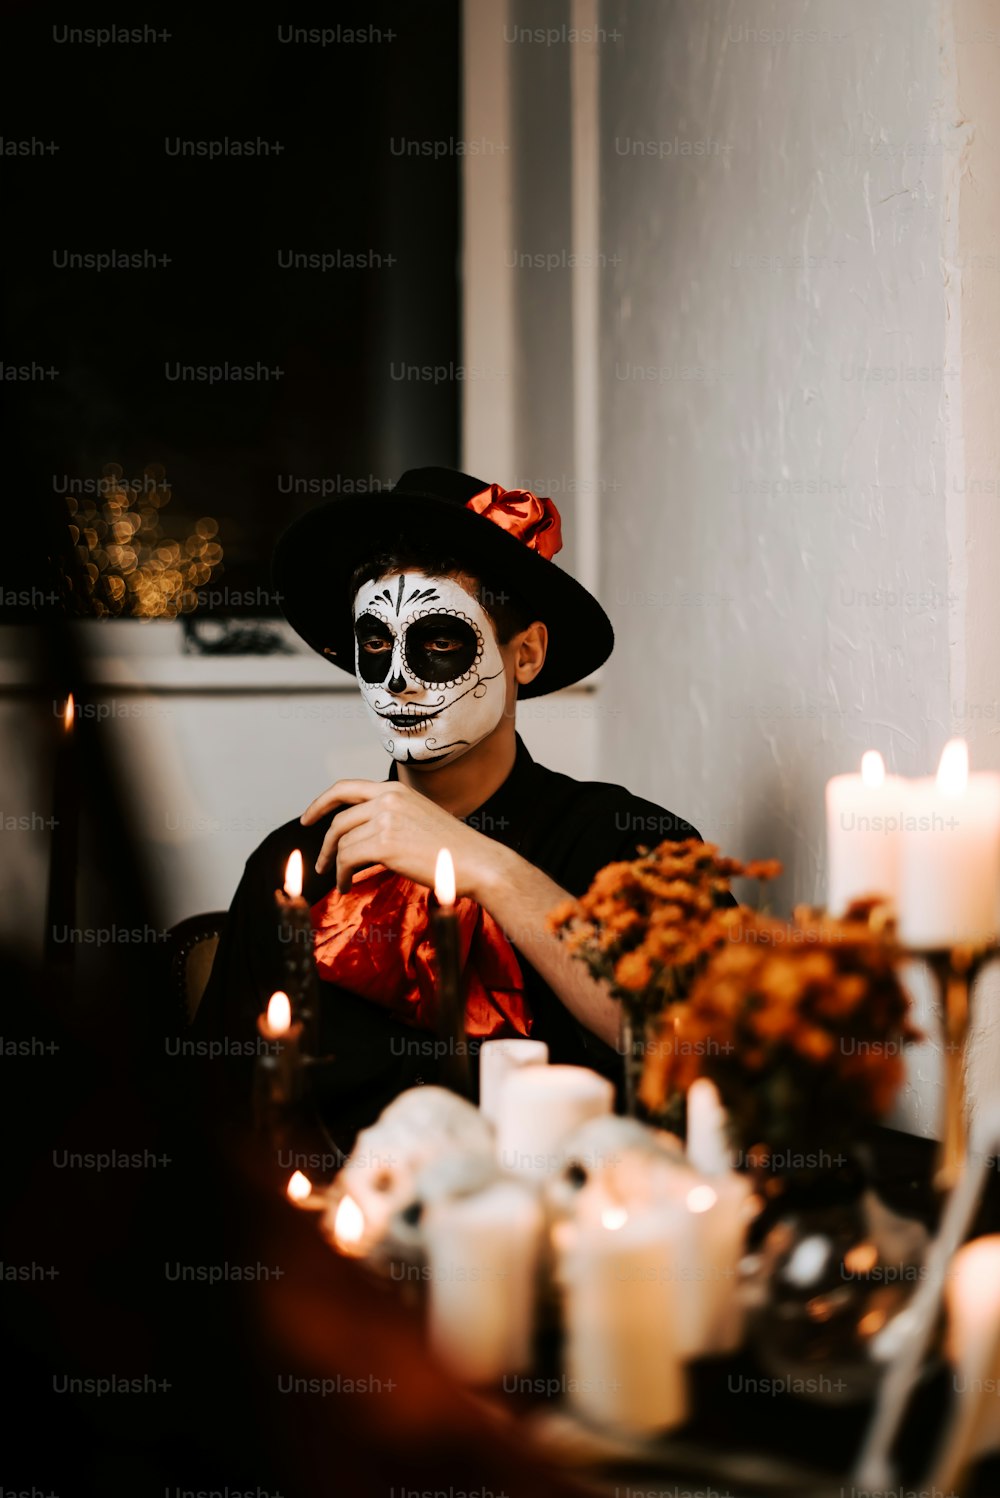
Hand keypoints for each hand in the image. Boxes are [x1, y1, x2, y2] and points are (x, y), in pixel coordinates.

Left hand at [300, 779, 505, 897]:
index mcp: (395, 789)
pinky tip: (347, 886)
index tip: (308, 819)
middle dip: (325, 845)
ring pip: (341, 843)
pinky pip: (347, 860)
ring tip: (341, 881)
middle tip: (320, 864)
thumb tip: (362, 835)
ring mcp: (384, 819)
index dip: (320, 803)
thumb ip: (392, 817)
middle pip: (338, 820)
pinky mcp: (383, 843)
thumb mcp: (419, 817)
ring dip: (336, 866)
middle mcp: (387, 798)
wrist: (476, 862)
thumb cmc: (453, 848)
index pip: (345, 788)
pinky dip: (342, 876)